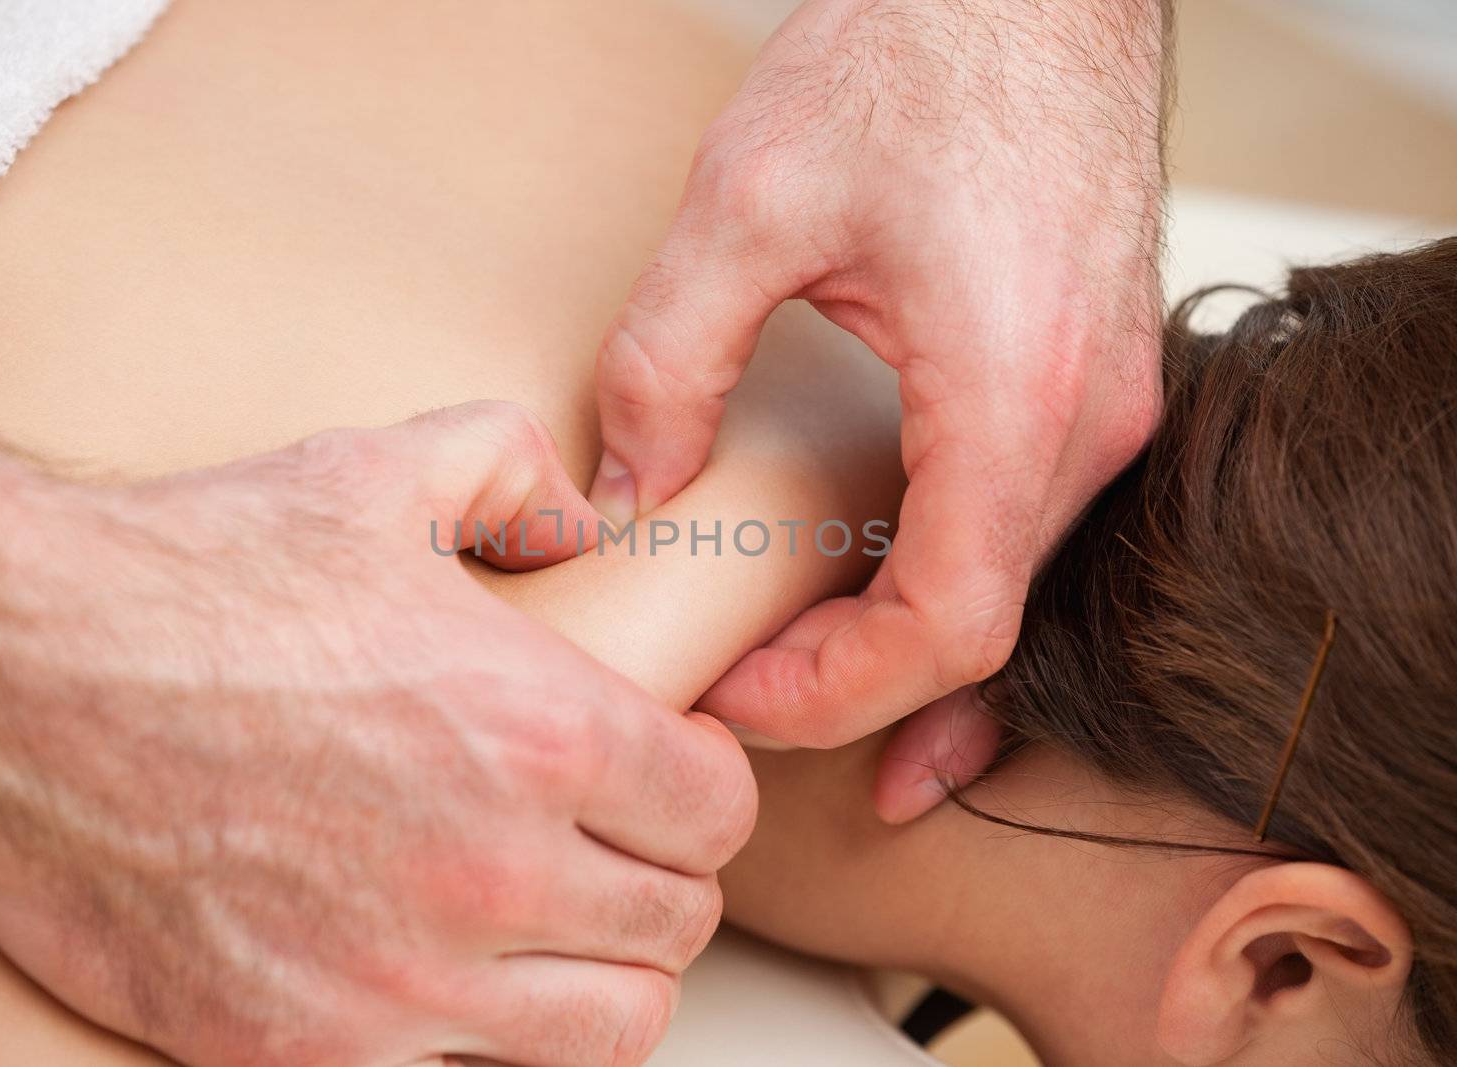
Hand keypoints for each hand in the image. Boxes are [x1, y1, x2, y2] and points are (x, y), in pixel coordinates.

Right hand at [0, 401, 753, 1066]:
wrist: (9, 673)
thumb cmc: (192, 574)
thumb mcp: (379, 473)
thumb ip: (516, 477)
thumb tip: (586, 525)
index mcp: (536, 729)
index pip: (716, 811)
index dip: (703, 786)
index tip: (668, 773)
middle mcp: (492, 869)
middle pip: (678, 923)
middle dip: (661, 876)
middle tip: (614, 841)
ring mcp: (400, 978)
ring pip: (611, 1027)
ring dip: (603, 972)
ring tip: (558, 922)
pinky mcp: (305, 1049)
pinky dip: (487, 1032)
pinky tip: (449, 969)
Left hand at [589, 0, 1164, 771]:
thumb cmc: (917, 54)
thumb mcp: (748, 202)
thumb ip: (667, 360)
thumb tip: (628, 492)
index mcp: (1013, 391)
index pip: (946, 626)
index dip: (835, 693)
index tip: (737, 693)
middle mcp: (1089, 418)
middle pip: (984, 630)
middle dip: (859, 687)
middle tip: (747, 693)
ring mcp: (1108, 401)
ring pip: (1015, 586)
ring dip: (911, 649)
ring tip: (810, 680)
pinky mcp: (1095, 377)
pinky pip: (1030, 525)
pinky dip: (955, 582)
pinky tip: (886, 598)